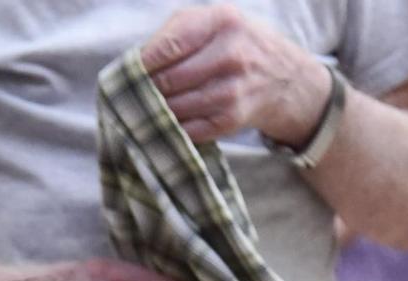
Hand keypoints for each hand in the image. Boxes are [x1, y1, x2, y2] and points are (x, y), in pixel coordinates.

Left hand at [142, 6, 330, 147]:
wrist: (284, 77)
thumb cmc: (235, 45)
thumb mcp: (213, 22)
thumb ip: (173, 35)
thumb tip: (132, 66)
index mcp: (222, 22)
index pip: (166, 47)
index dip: (138, 64)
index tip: (123, 74)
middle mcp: (231, 55)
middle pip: (165, 81)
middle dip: (141, 91)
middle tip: (127, 96)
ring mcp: (231, 90)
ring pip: (171, 108)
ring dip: (151, 112)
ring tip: (141, 110)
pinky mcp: (229, 119)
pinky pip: (184, 130)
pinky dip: (167, 129)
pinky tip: (161, 124)